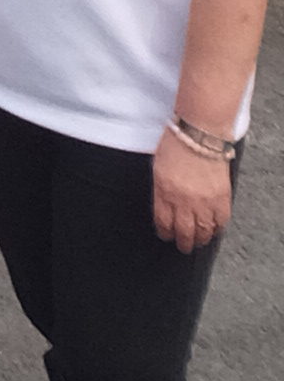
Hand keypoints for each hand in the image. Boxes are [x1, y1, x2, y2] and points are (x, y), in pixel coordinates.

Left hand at [154, 129, 234, 253]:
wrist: (200, 133)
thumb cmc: (175, 143)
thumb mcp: (159, 166)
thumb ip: (161, 189)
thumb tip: (165, 205)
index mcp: (164, 192)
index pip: (163, 222)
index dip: (165, 232)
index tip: (166, 236)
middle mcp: (183, 201)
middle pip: (183, 232)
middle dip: (183, 243)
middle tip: (183, 247)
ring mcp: (204, 202)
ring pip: (203, 232)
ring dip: (200, 240)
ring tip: (198, 242)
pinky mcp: (221, 199)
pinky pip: (220, 223)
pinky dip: (217, 229)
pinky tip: (213, 231)